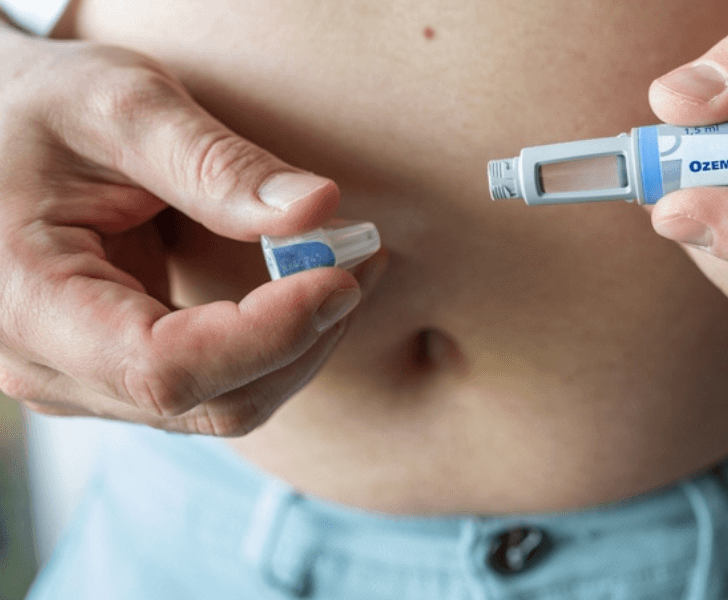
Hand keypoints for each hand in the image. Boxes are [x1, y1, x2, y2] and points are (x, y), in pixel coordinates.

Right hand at [0, 29, 381, 434]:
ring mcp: (85, 380)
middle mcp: (49, 366)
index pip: (165, 368)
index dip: (268, 333)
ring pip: (227, 403)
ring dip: (303, 342)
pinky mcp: (122, 372)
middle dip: (305, 337)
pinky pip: (220, 385)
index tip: (340, 277)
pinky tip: (312, 285)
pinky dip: (278, 341)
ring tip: (349, 262)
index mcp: (26, 303)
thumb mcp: (121, 106)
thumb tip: (317, 210)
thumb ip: (214, 163)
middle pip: (212, 400)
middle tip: (362, 258)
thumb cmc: (39, 107)